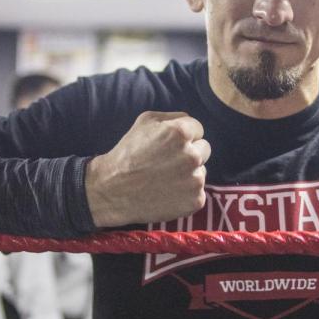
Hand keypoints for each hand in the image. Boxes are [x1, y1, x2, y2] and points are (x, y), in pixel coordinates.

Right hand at [86, 111, 209, 227]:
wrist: (113, 189)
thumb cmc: (128, 153)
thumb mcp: (145, 121)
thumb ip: (173, 117)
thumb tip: (190, 121)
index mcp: (181, 133)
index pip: (198, 129)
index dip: (183, 136)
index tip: (169, 145)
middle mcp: (192, 155)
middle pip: (205, 149)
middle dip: (190, 153)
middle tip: (168, 162)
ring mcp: (195, 180)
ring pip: (202, 171)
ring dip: (189, 173)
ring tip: (165, 178)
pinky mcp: (195, 200)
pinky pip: (198, 192)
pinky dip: (186, 194)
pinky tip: (168, 192)